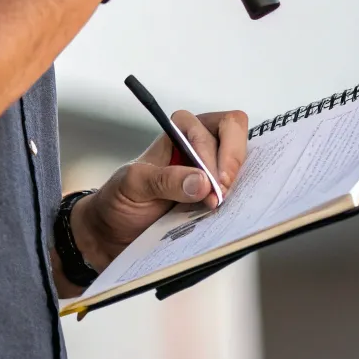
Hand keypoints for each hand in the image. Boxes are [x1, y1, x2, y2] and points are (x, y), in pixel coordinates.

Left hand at [70, 109, 248, 274]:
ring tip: (220, 207)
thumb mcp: (133, 186)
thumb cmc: (120, 199)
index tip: (213, 183)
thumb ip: (165, 180)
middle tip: (220, 195)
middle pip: (237, 134)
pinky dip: (239, 197)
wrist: (114, 231)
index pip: (217, 126)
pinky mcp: (216, 194)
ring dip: (238, 182)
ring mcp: (212, 169)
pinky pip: (239, 188)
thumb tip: (202, 182)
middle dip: (233, 163)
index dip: (219, 152)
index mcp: (181, 130)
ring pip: (244, 161)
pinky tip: (228, 212)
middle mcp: (201, 144)